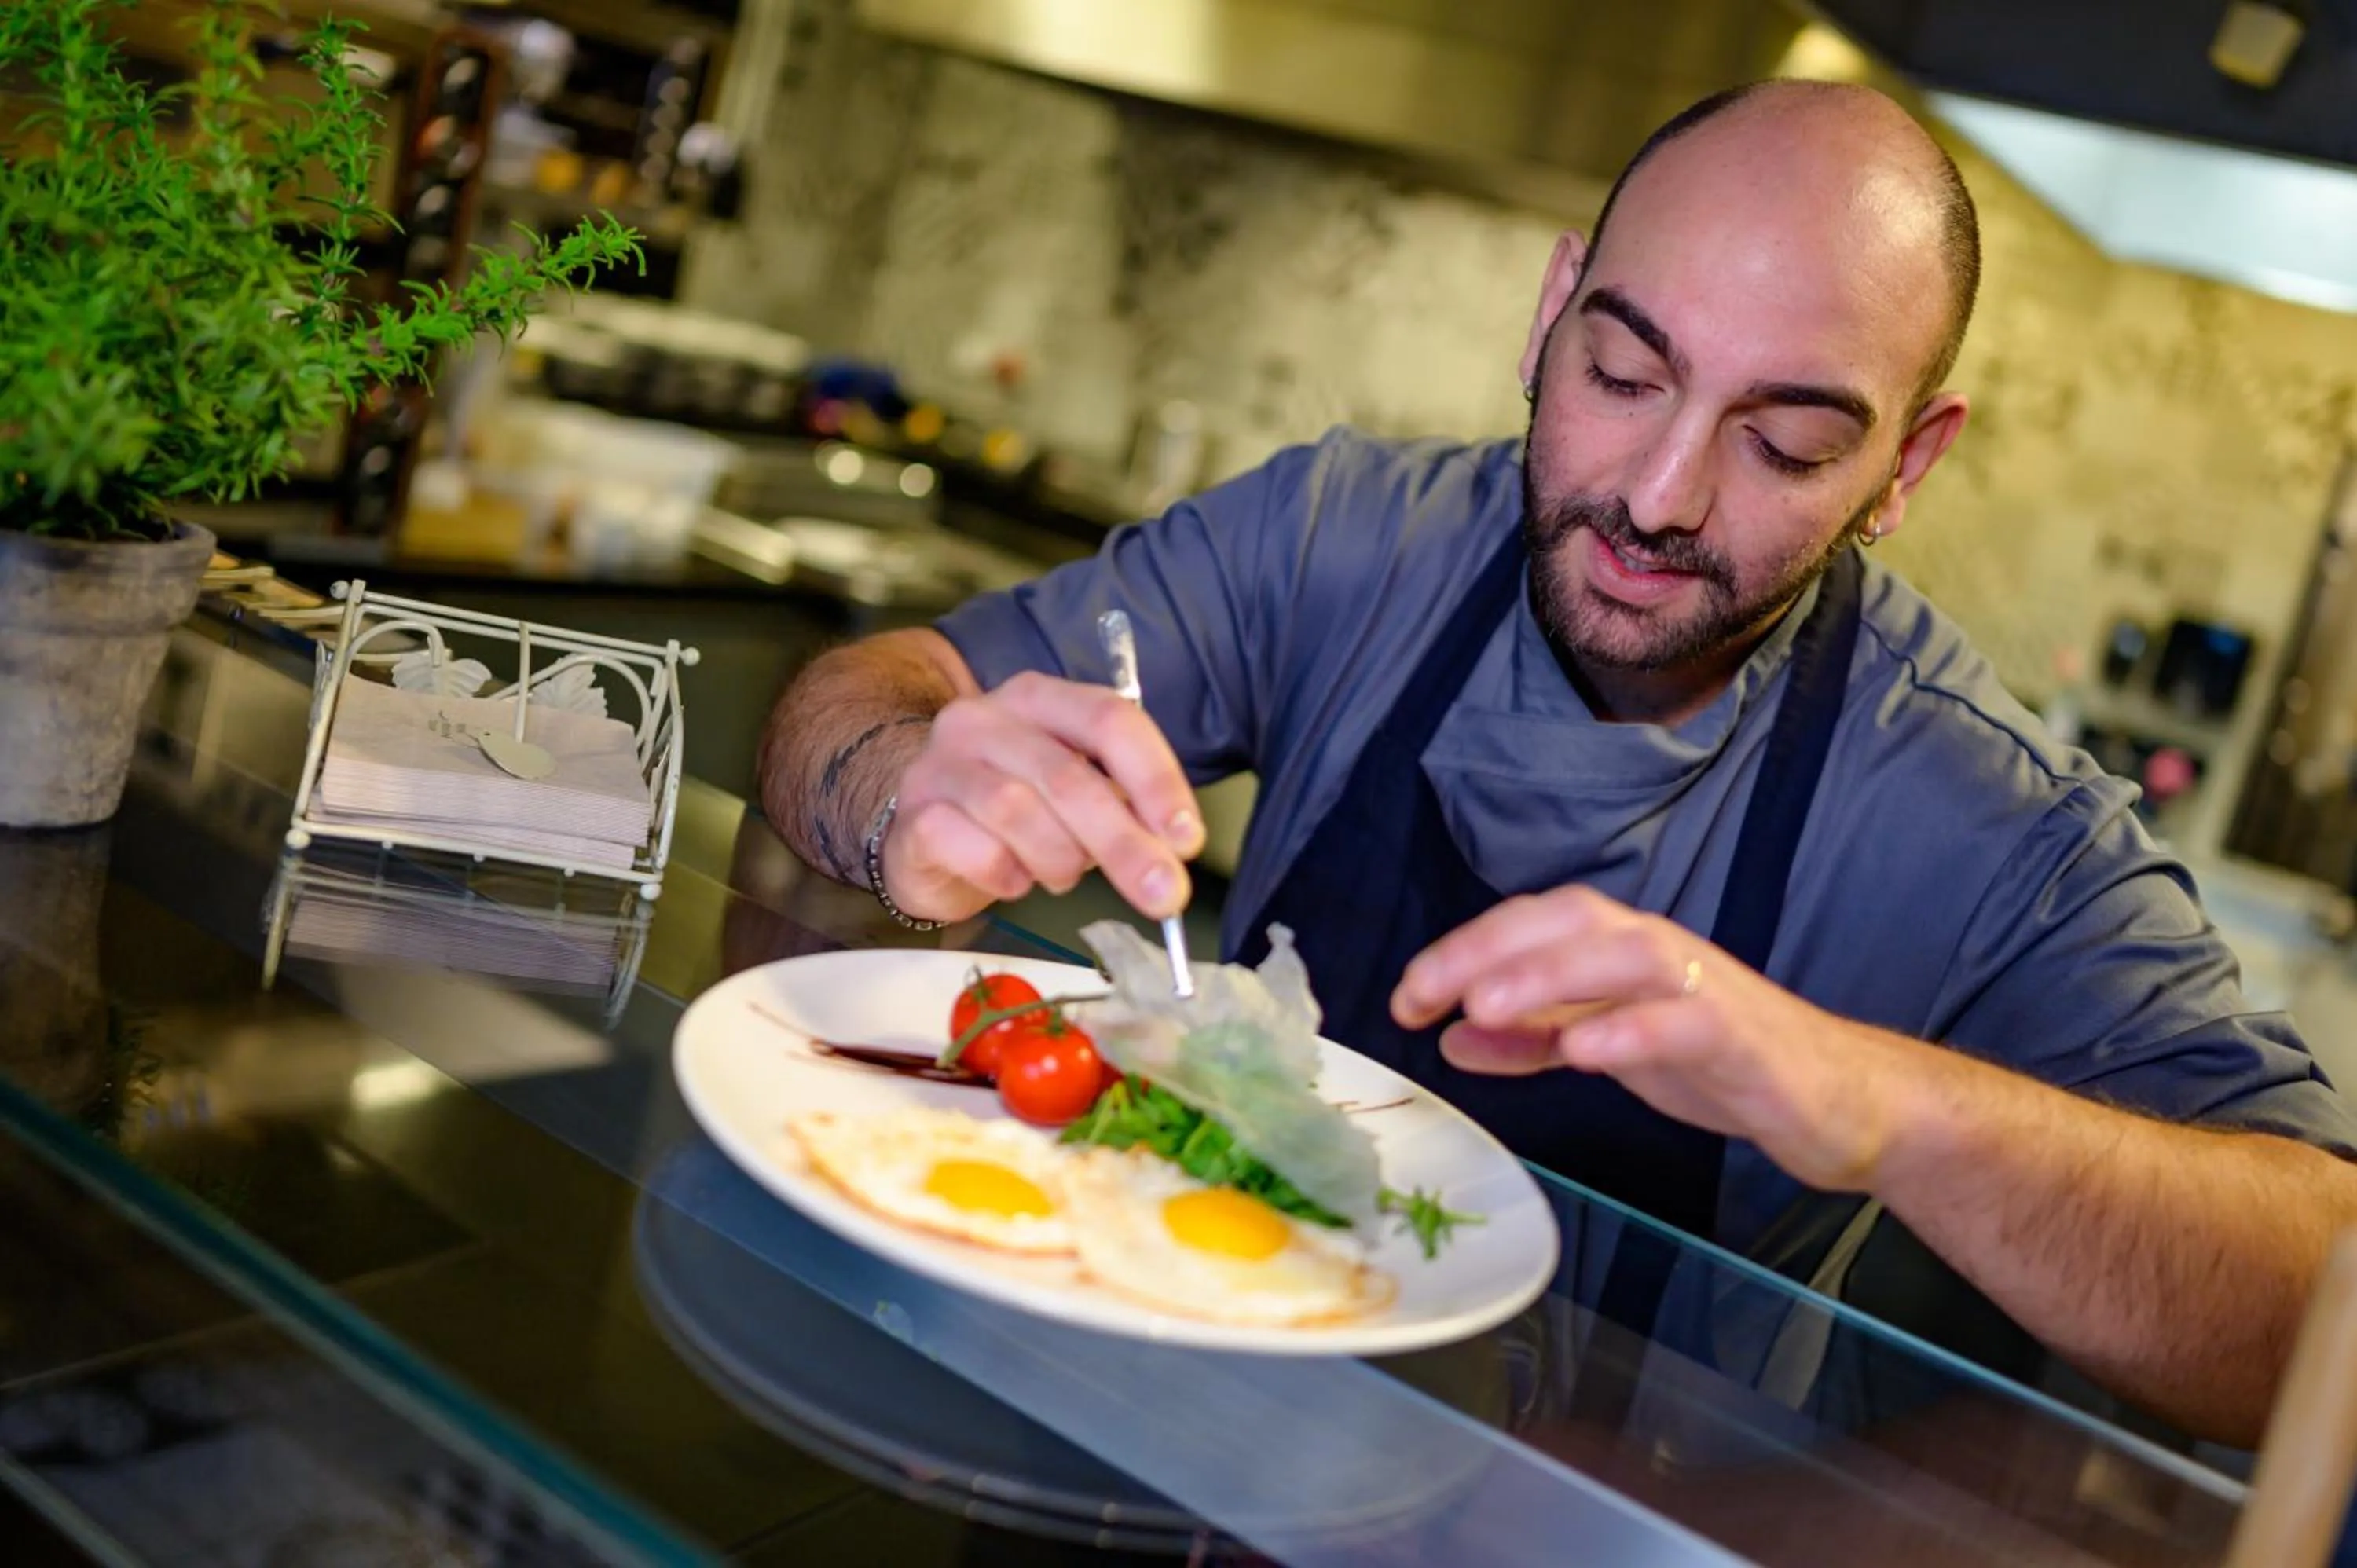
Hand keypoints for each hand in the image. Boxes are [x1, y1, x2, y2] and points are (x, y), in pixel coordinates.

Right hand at [885, 671, 1204, 923]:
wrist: (923, 832)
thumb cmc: (1017, 810)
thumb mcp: (1075, 793)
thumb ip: (1122, 805)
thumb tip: (1171, 847)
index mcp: (1039, 698)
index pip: (1109, 719)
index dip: (1156, 780)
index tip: (1187, 839)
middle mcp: (985, 718)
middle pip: (1068, 775)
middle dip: (1125, 843)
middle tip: (1164, 895)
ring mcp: (942, 764)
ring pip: (1018, 812)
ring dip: (1059, 860)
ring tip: (1062, 874)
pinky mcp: (915, 816)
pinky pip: (977, 852)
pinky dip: (1009, 877)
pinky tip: (1013, 880)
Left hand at [1390, 886, 1915, 1191]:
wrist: (1836, 1100)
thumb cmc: (1718, 1061)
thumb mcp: (1606, 1048)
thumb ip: (1533, 1038)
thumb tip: (1450, 1037)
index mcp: (1618, 949)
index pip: (1530, 925)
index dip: (1462, 951)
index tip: (1406, 996)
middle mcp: (1656, 951)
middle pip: (1565, 923)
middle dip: (1485, 951)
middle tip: (1422, 994)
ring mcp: (1701, 988)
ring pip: (1620, 956)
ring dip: (1547, 975)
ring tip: (1484, 1006)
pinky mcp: (1741, 1036)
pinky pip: (1683, 1021)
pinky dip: (1629, 1031)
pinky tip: (1582, 1053)